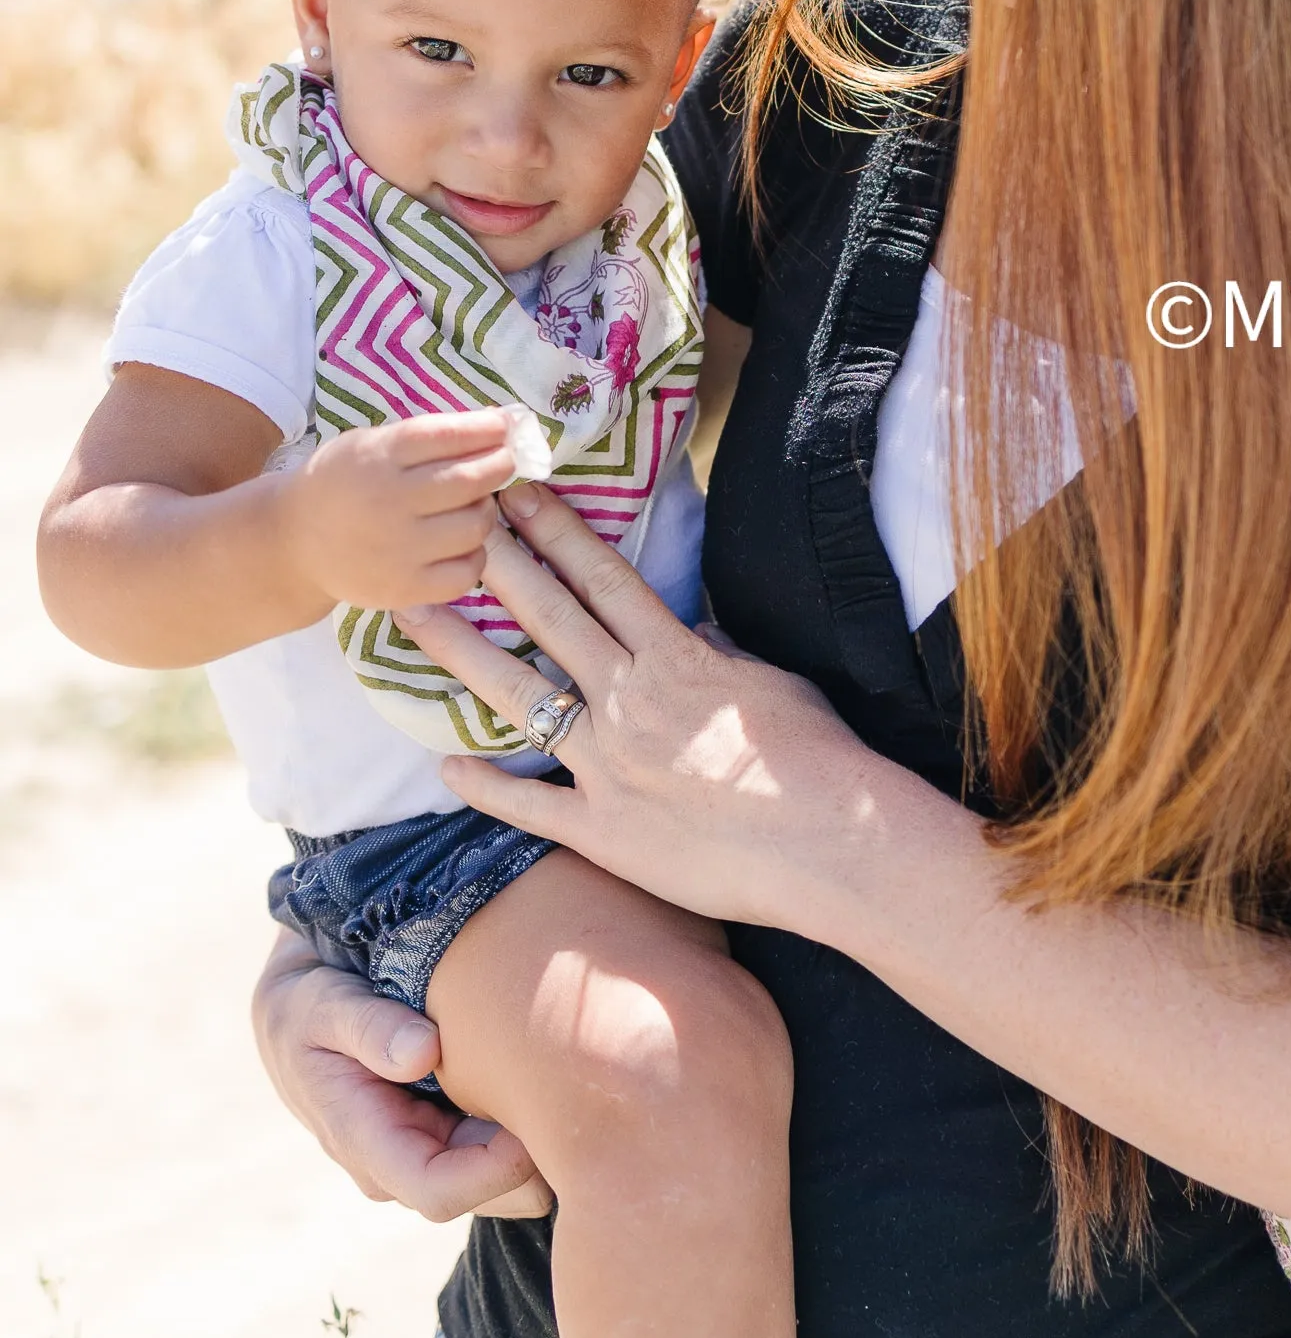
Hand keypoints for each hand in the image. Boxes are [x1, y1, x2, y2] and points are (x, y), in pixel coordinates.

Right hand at [252, 928, 551, 1218]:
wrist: (300, 1011)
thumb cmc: (310, 1006)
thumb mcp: (324, 1005)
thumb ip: (369, 1027)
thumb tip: (421, 1053)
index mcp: (367, 1146)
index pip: (441, 1191)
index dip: (496, 1170)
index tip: (535, 1120)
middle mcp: (401, 1169)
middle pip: (492, 1196)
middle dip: (538, 1162)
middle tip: (577, 1096)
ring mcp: (430, 1155)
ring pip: (510, 1180)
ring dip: (543, 1144)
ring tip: (573, 1084)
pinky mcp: (453, 1136)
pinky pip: (508, 1149)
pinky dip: (534, 1123)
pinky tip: (554, 1079)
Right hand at [277, 412, 520, 611]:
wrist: (294, 544)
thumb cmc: (343, 484)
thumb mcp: (368, 445)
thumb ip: (425, 438)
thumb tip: (496, 426)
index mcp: (377, 457)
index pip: (445, 436)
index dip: (484, 429)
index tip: (504, 426)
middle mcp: (388, 501)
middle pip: (469, 480)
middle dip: (498, 465)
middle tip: (502, 462)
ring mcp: (397, 549)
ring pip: (475, 525)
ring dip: (484, 510)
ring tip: (471, 505)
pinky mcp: (404, 588)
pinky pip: (467, 571)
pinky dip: (474, 555)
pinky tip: (459, 545)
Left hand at [396, 483, 865, 929]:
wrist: (831, 841)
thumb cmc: (819, 758)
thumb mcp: (771, 682)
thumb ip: (720, 653)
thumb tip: (693, 629)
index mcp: (675, 657)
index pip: (603, 579)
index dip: (557, 532)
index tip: (519, 495)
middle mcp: (630, 700)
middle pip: (550, 619)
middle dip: (498, 564)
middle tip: (454, 524)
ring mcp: (608, 766)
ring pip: (519, 697)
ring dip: (461, 652)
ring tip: (413, 615)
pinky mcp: (603, 831)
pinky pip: (530, 805)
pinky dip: (487, 786)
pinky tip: (445, 766)